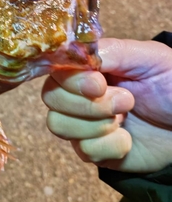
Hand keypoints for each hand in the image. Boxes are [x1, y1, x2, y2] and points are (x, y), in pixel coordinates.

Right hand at [42, 38, 171, 172]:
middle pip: (51, 98)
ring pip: (58, 125)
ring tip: (125, 120)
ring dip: (96, 125)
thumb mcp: (150, 58)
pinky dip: (111, 146)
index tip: (100, 85)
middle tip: (126, 102)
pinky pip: (84, 151)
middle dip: (88, 104)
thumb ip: (113, 50)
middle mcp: (77, 94)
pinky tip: (129, 139)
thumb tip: (78, 53)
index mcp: (88, 68)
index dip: (72, 80)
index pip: (56, 70)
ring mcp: (81, 123)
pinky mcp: (92, 150)